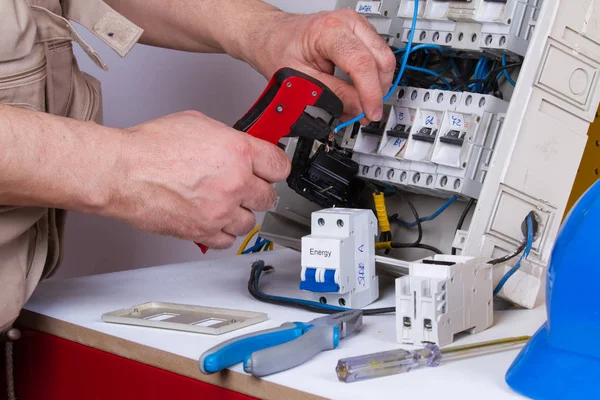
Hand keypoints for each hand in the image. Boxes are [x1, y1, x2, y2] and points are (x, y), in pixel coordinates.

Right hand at [109, 111, 289, 248]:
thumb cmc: (151, 147)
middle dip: (258, 191)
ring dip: (241, 214)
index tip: (271, 170)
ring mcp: (221, 211)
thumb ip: (227, 138)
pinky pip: (228, 240)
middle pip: (269, 197)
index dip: (275, 168)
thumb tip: (238, 146)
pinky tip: (215, 219)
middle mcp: (235, 183)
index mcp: (238, 152)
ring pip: (251, 222)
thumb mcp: (198, 124)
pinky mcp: (204, 232)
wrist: (123, 172)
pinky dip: (224, 232)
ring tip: (226, 204)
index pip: (280, 166)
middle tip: (246, 187)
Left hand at [248, 9, 396, 123]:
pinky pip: (377, 57)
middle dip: (377, 91)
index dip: (370, 93)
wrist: (274, 36)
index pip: (362, 64)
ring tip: (359, 105)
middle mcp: (348, 22)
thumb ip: (332, 94)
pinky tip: (359, 92)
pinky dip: (371, 78)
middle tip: (366, 113)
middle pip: (382, 60)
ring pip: (384, 59)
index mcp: (330, 30)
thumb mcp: (300, 78)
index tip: (371, 113)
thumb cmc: (280, 49)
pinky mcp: (360, 34)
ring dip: (376, 86)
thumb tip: (358, 108)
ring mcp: (357, 25)